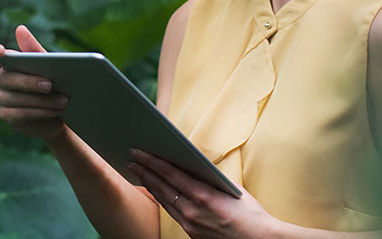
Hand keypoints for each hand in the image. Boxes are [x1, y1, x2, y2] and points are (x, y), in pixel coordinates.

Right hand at [0, 25, 68, 139]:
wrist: (60, 112)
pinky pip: (20, 113)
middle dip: (29, 82)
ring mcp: (1, 98)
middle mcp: (0, 79)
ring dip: (41, 100)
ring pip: (15, 98)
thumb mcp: (48, 66)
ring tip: (63, 100)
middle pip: (6, 78)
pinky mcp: (7, 115)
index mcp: (8, 62)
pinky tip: (55, 111)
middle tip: (50, 84)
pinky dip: (40, 111)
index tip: (1, 51)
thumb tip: (20, 29)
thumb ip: (34, 50)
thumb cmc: (52, 83)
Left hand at [128, 148, 282, 238]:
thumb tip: (193, 167)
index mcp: (202, 196)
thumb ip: (210, 179)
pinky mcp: (191, 234)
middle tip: (130, 159)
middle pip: (161, 187)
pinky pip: (172, 213)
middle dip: (144, 171)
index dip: (151, 161)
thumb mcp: (231, 189)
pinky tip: (157, 191)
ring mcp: (190, 224)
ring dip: (150, 185)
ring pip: (164, 201)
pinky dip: (163, 199)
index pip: (170, 173)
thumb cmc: (250, 213)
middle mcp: (192, 211)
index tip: (138, 152)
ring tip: (139, 172)